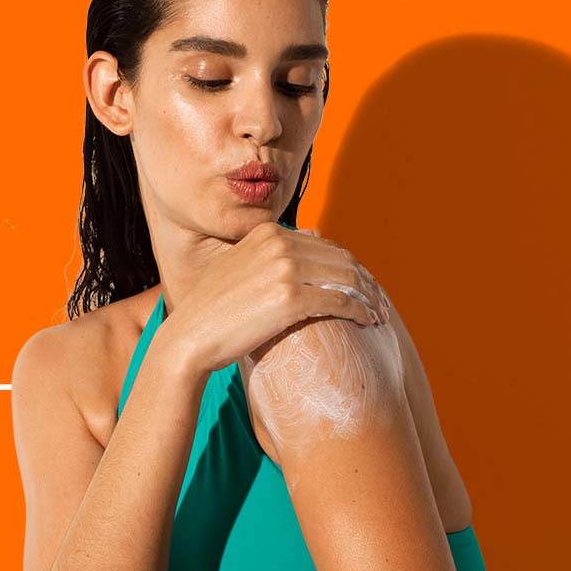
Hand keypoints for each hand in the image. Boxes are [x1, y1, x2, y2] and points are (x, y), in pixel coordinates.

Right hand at [157, 222, 385, 373]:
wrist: (189, 337)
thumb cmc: (214, 312)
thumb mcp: (241, 269)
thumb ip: (270, 257)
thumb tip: (307, 251)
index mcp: (269, 233)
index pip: (326, 245)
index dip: (350, 266)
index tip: (363, 286)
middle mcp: (279, 243)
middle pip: (341, 259)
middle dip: (366, 282)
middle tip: (381, 302)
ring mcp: (285, 268)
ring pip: (347, 278)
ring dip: (370, 297)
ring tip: (381, 314)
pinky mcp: (290, 297)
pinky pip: (340, 301)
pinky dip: (361, 310)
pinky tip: (369, 321)